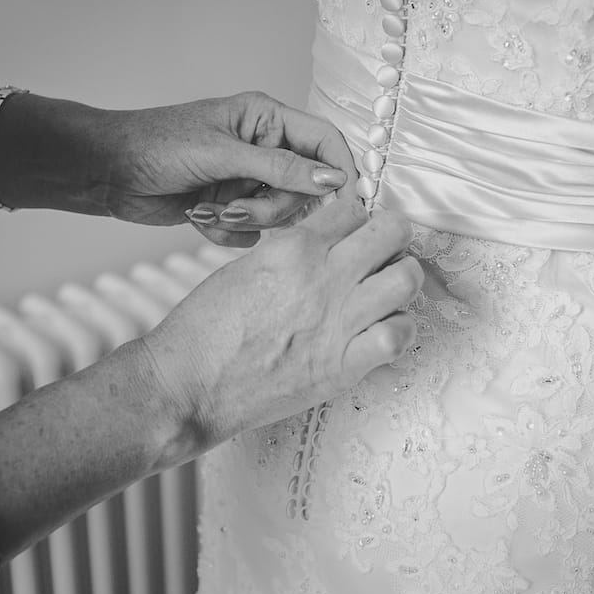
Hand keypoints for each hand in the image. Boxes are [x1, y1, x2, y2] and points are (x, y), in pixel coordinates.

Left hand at [93, 91, 356, 245]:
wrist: (108, 172)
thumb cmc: (157, 145)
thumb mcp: (223, 153)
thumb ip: (281, 167)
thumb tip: (334, 178)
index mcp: (266, 119)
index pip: (324, 142)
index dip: (340, 171)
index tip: (347, 202)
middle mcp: (262, 149)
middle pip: (303, 188)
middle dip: (270, 206)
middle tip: (234, 205)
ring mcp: (246, 180)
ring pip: (277, 215)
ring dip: (244, 219)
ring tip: (208, 209)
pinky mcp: (229, 207)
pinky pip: (252, 232)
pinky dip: (227, 231)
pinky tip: (198, 217)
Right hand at [138, 197, 423, 459]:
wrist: (187, 385)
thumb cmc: (204, 331)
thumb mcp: (245, 267)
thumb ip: (289, 254)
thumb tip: (321, 249)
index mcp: (292, 248)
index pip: (352, 209)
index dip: (357, 219)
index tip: (355, 232)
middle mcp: (322, 278)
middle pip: (392, 232)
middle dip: (392, 238)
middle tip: (383, 253)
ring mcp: (337, 323)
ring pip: (406, 280)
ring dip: (402, 280)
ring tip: (387, 291)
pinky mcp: (343, 367)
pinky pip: (399, 336)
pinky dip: (400, 330)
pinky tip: (383, 331)